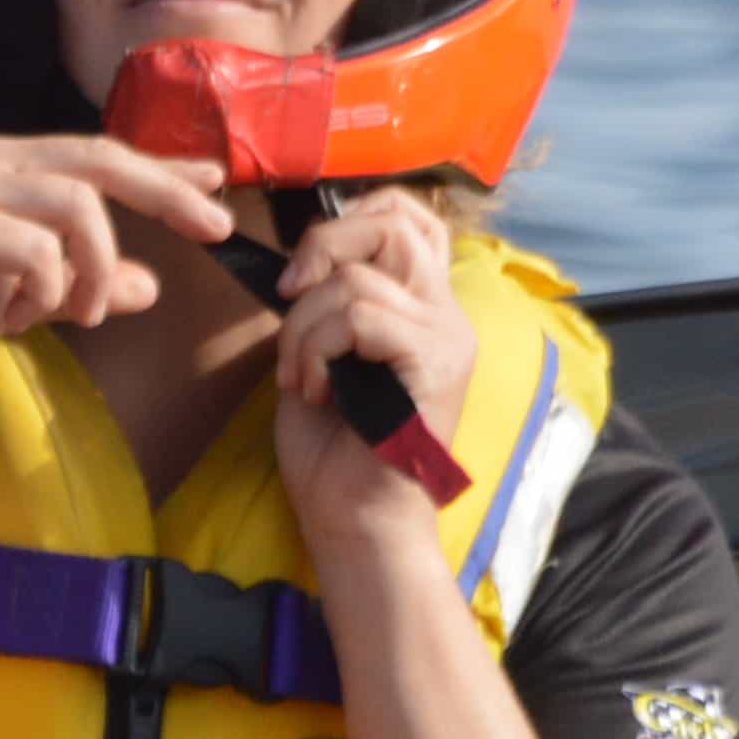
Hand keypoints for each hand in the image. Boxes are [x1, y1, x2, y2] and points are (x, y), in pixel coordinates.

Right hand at [0, 135, 239, 387]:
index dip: (159, 169)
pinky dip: (48, 286)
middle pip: (99, 158)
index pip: (95, 155)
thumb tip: (151, 286)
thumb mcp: (13, 299)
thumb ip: (76, 285)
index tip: (214, 184)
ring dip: (99, 264)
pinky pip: (35, 247)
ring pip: (75, 204)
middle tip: (214, 227)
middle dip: (165, 191)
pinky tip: (29, 312)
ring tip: (90, 311)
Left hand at [271, 194, 479, 542]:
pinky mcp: (435, 363)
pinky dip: (317, 349)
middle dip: (323, 246)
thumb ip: (330, 301)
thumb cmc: (335, 450)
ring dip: (303, 325)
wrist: (356, 521)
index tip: (303, 270)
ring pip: (358, 278)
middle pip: (394, 222)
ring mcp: (447, 337)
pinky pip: (359, 317)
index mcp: (425, 309)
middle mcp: (448, 314)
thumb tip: (302, 260)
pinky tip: (315, 390)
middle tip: (290, 296)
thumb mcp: (325, 354)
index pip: (411, 217)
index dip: (352, 218)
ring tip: (300, 376)